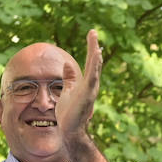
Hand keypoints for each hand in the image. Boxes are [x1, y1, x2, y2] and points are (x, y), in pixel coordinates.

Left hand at [56, 29, 102, 144]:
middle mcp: (91, 85)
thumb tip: (66, 64)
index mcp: (86, 82)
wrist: (69, 129)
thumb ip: (69, 77)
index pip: (89, 62)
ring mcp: (90, 90)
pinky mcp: (87, 96)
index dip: (90, 48)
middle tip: (93, 32)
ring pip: (94, 70)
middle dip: (93, 47)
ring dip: (95, 56)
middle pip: (94, 62)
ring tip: (95, 43)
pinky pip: (91, 79)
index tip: (91, 34)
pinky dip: (94, 68)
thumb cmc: (69, 112)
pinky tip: (95, 58)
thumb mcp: (67, 90)